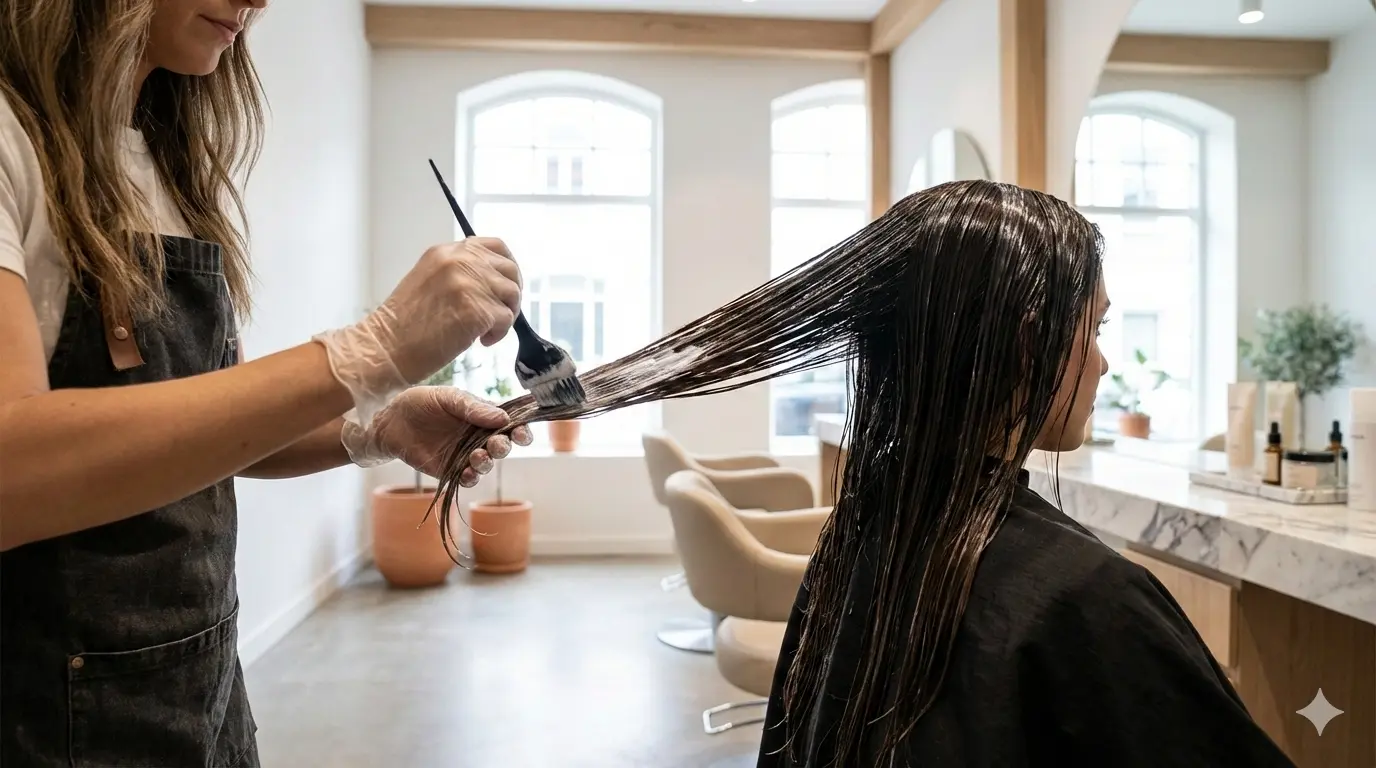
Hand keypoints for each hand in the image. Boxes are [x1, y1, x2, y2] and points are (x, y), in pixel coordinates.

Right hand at [312, 237, 521, 423]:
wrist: (384, 348)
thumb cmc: (404, 325)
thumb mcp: (429, 281)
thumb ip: (458, 273)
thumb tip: (492, 281)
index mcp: (446, 252)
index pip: (495, 246)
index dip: (508, 266)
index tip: (505, 286)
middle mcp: (459, 261)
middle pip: (510, 270)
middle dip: (511, 294)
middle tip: (500, 314)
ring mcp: (468, 284)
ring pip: (512, 294)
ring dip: (505, 315)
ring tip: (484, 331)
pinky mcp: (477, 310)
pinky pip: (506, 319)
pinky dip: (498, 334)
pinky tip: (480, 342)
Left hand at [340, 387, 533, 484]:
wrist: (389, 420)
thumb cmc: (419, 402)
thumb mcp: (447, 398)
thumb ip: (473, 408)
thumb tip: (503, 419)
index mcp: (481, 415)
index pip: (509, 424)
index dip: (519, 430)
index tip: (520, 432)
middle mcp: (476, 436)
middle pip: (501, 446)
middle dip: (504, 447)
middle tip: (496, 445)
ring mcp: (463, 454)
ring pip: (486, 464)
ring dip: (487, 463)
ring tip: (477, 457)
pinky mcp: (449, 470)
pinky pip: (466, 479)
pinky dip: (471, 478)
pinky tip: (467, 472)